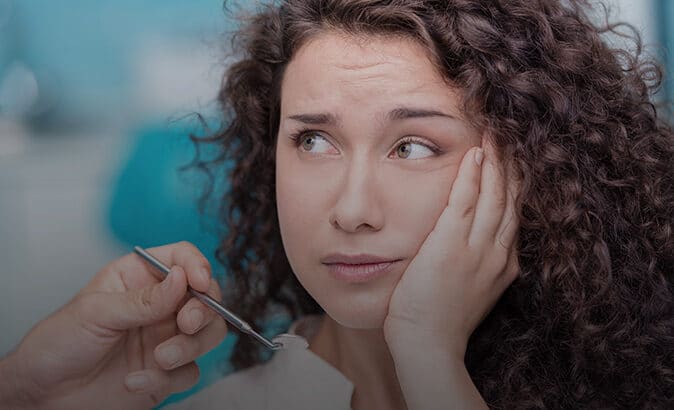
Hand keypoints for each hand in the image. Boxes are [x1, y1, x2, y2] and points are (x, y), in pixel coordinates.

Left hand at [2, 241, 226, 408]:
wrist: (44, 394)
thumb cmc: (58, 343)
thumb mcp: (96, 312)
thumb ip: (143, 299)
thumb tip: (181, 278)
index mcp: (139, 277)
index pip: (181, 258)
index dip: (197, 266)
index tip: (200, 282)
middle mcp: (159, 305)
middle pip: (206, 296)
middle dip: (203, 310)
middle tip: (187, 323)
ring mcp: (166, 338)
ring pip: (208, 334)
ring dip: (191, 346)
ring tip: (160, 359)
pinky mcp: (167, 371)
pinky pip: (189, 372)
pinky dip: (168, 378)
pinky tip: (134, 380)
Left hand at [384, 139, 519, 357]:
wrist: (428, 346)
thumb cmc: (441, 321)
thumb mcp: (470, 290)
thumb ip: (476, 264)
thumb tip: (470, 247)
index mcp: (503, 263)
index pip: (513, 213)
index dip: (516, 183)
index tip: (515, 160)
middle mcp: (497, 252)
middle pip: (511, 198)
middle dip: (512, 164)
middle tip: (511, 135)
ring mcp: (477, 248)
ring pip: (493, 194)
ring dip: (495, 160)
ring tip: (496, 133)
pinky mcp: (451, 245)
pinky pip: (465, 200)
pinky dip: (472, 174)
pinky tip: (474, 153)